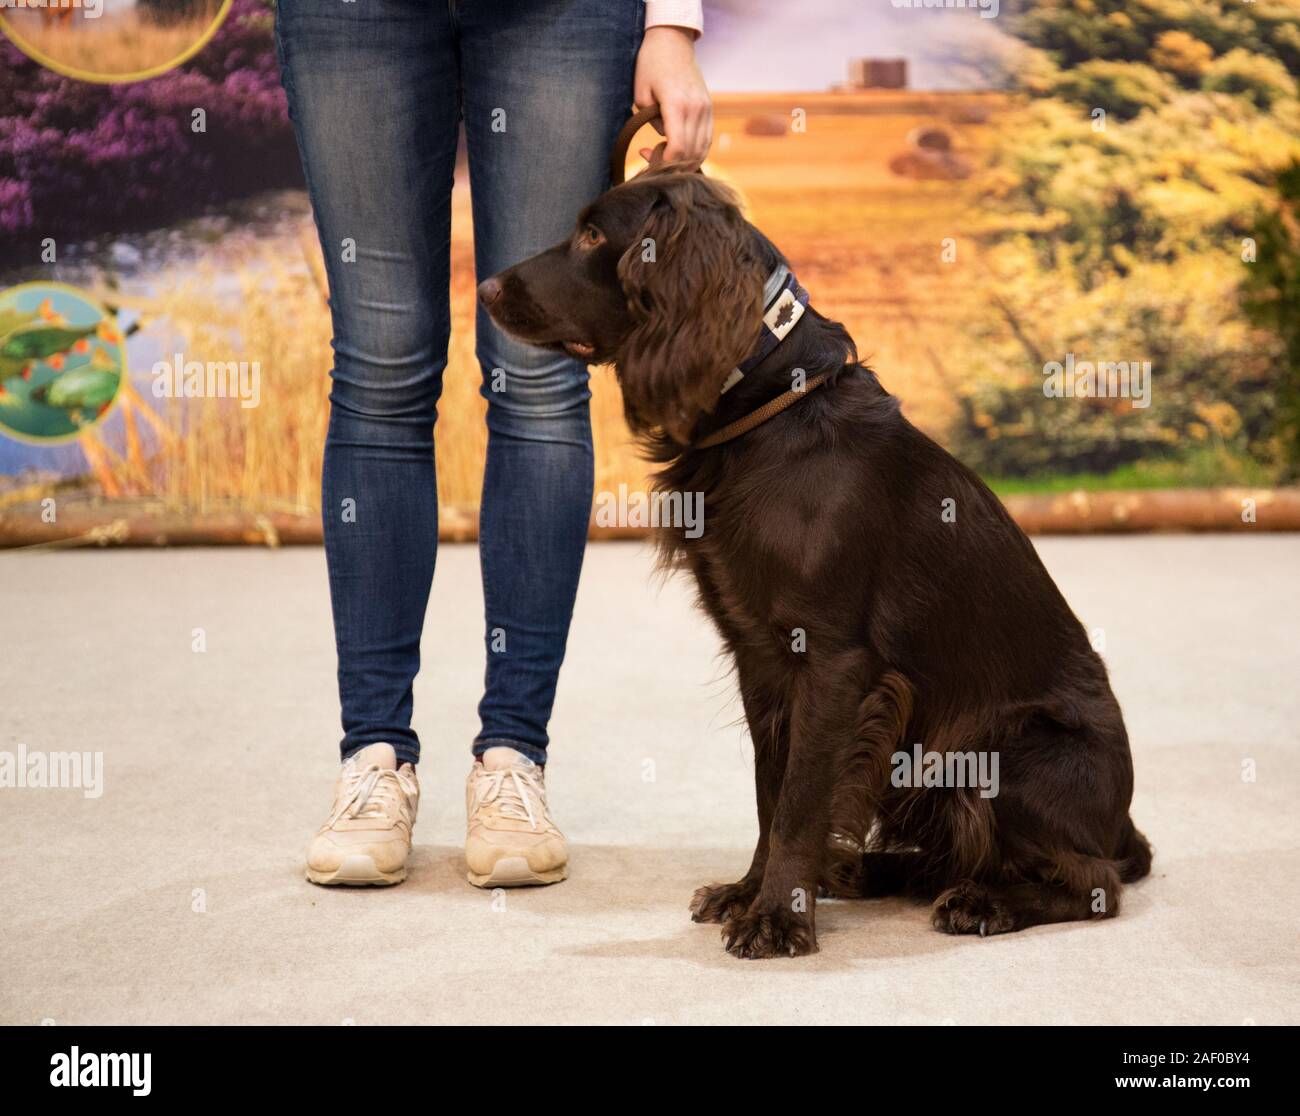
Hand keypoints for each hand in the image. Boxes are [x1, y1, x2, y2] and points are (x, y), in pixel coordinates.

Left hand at [633, 26, 711, 169]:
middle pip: (689, 154)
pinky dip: (694, 151)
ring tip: (664, 150)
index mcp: (677, 105)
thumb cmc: (650, 65)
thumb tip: (664, 138)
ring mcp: (706, 109)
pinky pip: (706, 140)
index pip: (677, 149)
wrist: (673, 41)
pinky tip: (678, 148)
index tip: (646, 155)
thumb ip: (651, 121)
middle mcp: (696, 109)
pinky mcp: (709, 109)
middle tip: (651, 153)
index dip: (663, 163)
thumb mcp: (641, 94)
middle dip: (670, 164)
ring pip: (701, 150)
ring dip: (683, 160)